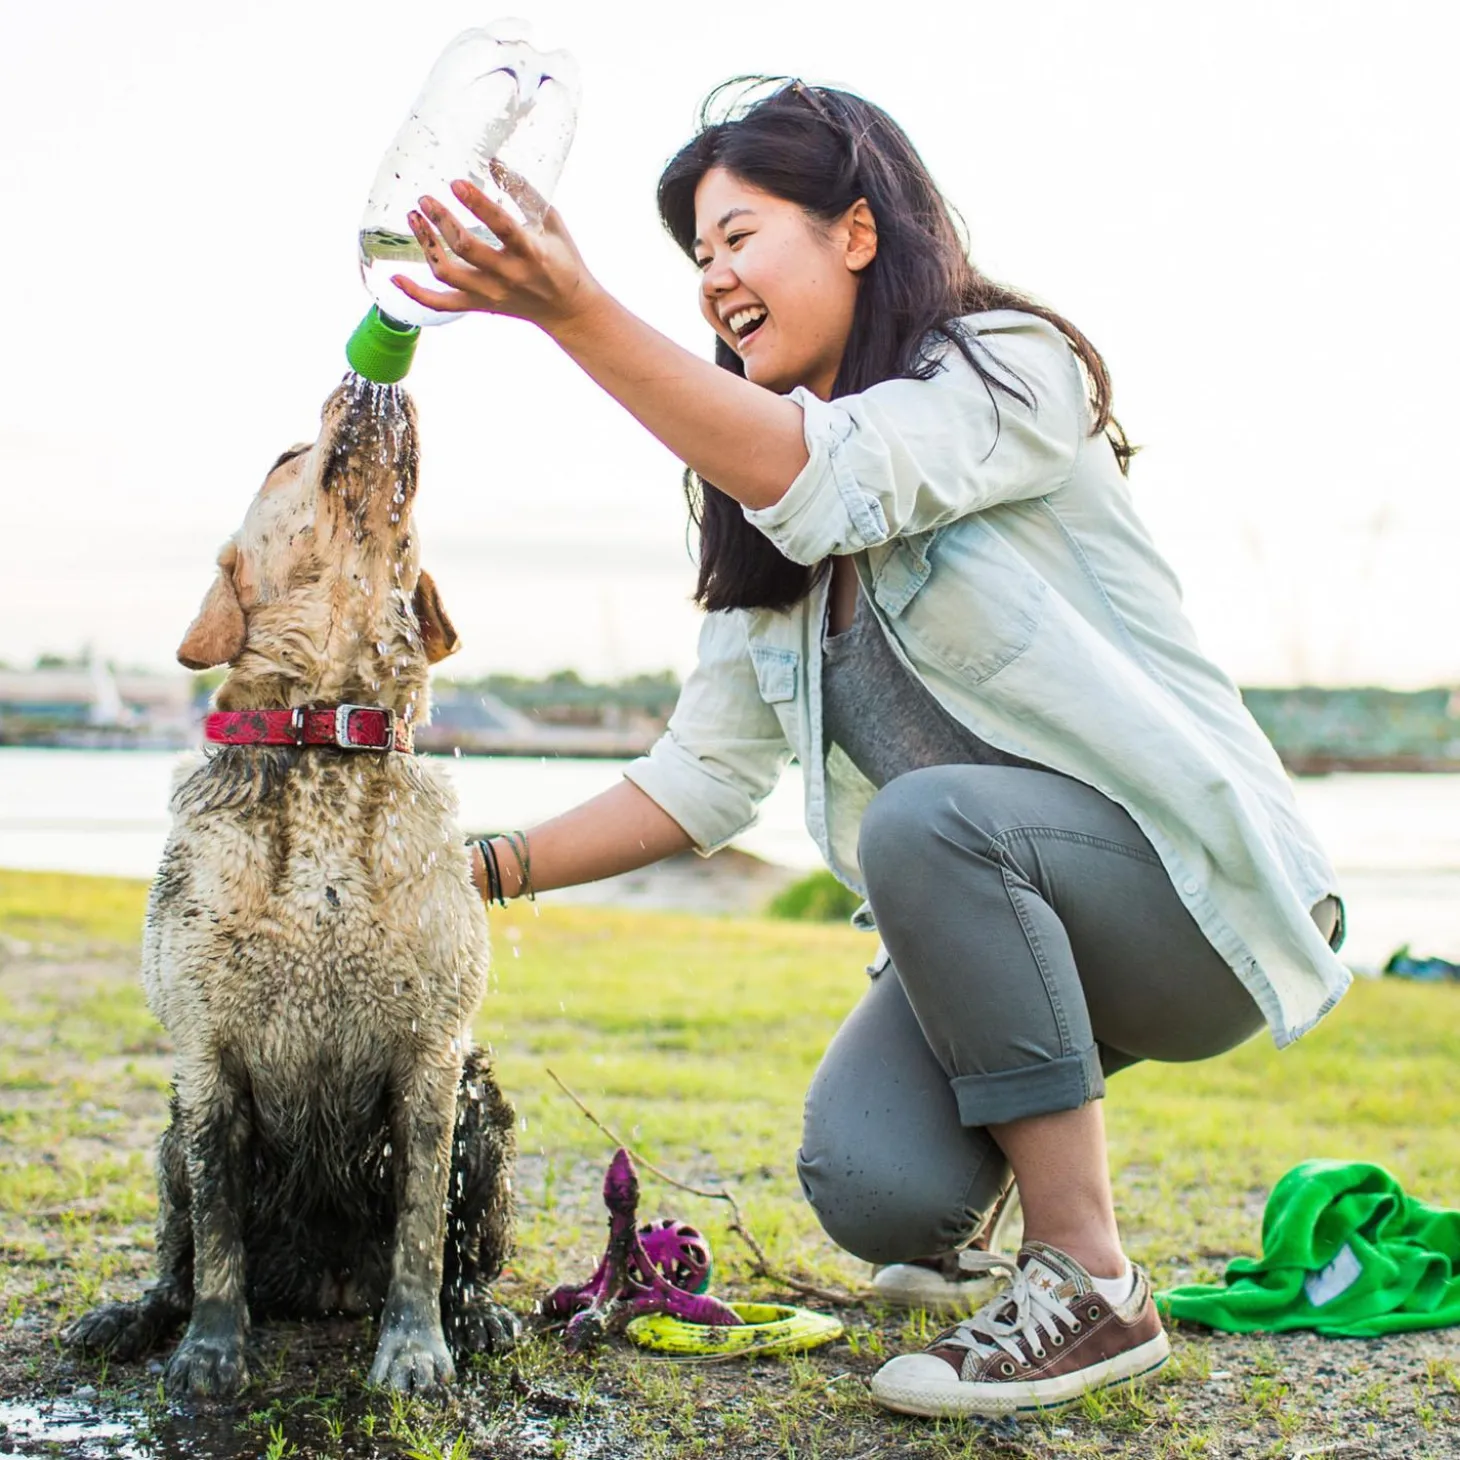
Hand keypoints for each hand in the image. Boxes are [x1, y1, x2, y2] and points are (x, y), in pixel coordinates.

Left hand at [394, 163, 602, 333]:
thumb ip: (525, 192)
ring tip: (413, 219)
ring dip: (426, 246)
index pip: (501, 225)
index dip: (477, 204)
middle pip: (466, 249)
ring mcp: (491, 294)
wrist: (568, 310)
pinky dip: (416, 295)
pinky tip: (395, 278)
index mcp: (531, 252)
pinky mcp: (480, 306)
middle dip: (441, 221)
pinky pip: (442, 304)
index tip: (456, 182)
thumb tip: (494, 161)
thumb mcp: (553, 223)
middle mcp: (509, 275)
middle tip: (425, 199)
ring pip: (448, 274)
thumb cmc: (563, 260)